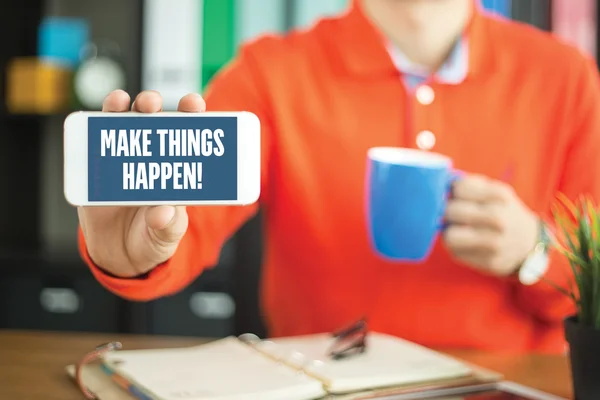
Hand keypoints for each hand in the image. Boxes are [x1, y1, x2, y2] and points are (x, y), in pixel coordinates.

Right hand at [77, 90, 205, 277]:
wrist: (120, 255)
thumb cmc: (152, 239)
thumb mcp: (165, 237)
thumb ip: (168, 227)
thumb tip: (163, 212)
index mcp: (177, 169)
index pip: (187, 135)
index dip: (190, 115)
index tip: (193, 103)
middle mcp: (151, 158)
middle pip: (153, 122)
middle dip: (153, 105)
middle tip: (151, 102)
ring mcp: (123, 160)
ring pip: (123, 125)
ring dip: (122, 109)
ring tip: (121, 102)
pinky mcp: (98, 170)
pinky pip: (96, 145)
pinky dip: (95, 129)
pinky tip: (96, 121)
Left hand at [442, 174, 538, 276]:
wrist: (529, 242)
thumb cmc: (503, 211)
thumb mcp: (494, 191)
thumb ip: (468, 184)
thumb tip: (440, 183)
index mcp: (499, 196)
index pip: (459, 188)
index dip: (451, 192)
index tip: (454, 196)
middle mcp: (498, 218)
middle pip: (451, 211)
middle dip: (446, 212)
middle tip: (450, 214)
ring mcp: (494, 242)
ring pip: (449, 236)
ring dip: (448, 232)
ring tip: (455, 229)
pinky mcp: (488, 262)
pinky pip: (456, 253)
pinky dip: (457, 247)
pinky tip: (466, 243)